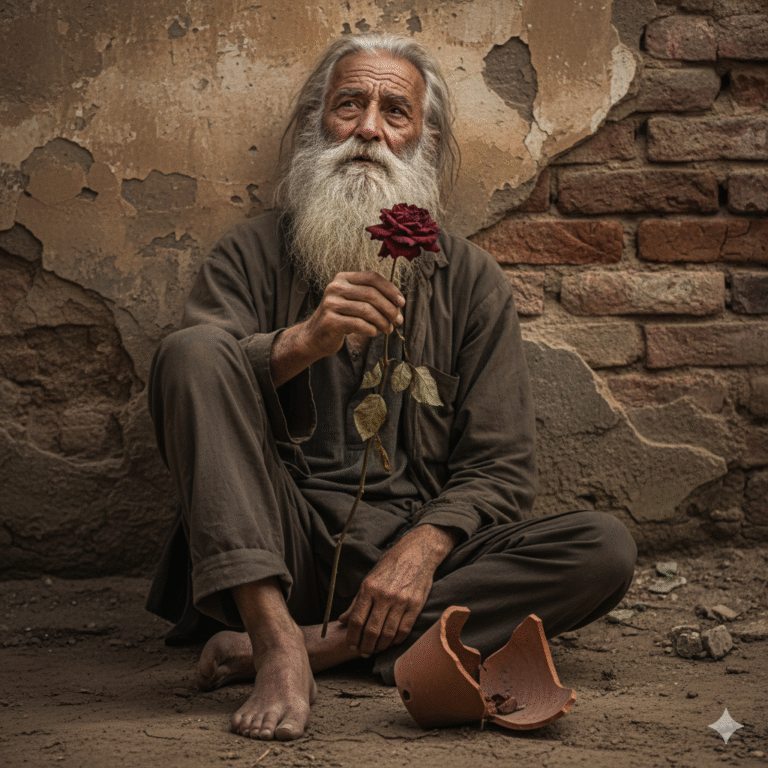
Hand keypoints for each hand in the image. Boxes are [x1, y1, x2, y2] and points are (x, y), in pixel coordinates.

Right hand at [299, 271, 404, 359]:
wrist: (315, 336)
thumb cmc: (341, 318)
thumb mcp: (354, 301)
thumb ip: (371, 297)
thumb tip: (398, 303)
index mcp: (343, 278)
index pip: (372, 277)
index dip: (390, 289)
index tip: (401, 302)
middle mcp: (335, 287)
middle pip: (372, 294)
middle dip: (390, 309)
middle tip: (398, 320)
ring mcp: (331, 303)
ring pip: (367, 310)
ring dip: (383, 322)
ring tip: (388, 329)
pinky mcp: (330, 321)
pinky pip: (359, 324)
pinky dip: (371, 330)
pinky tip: (374, 333)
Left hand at [339, 525, 457, 656]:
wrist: (417, 553)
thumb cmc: (391, 564)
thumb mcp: (370, 578)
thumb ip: (356, 601)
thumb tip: (343, 620)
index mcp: (369, 587)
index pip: (357, 620)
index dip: (352, 637)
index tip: (351, 645)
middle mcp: (384, 595)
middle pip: (371, 631)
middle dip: (365, 646)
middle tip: (362, 652)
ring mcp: (401, 601)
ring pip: (388, 634)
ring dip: (380, 646)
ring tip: (375, 649)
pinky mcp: (415, 605)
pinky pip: (404, 630)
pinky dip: (396, 640)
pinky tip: (390, 641)